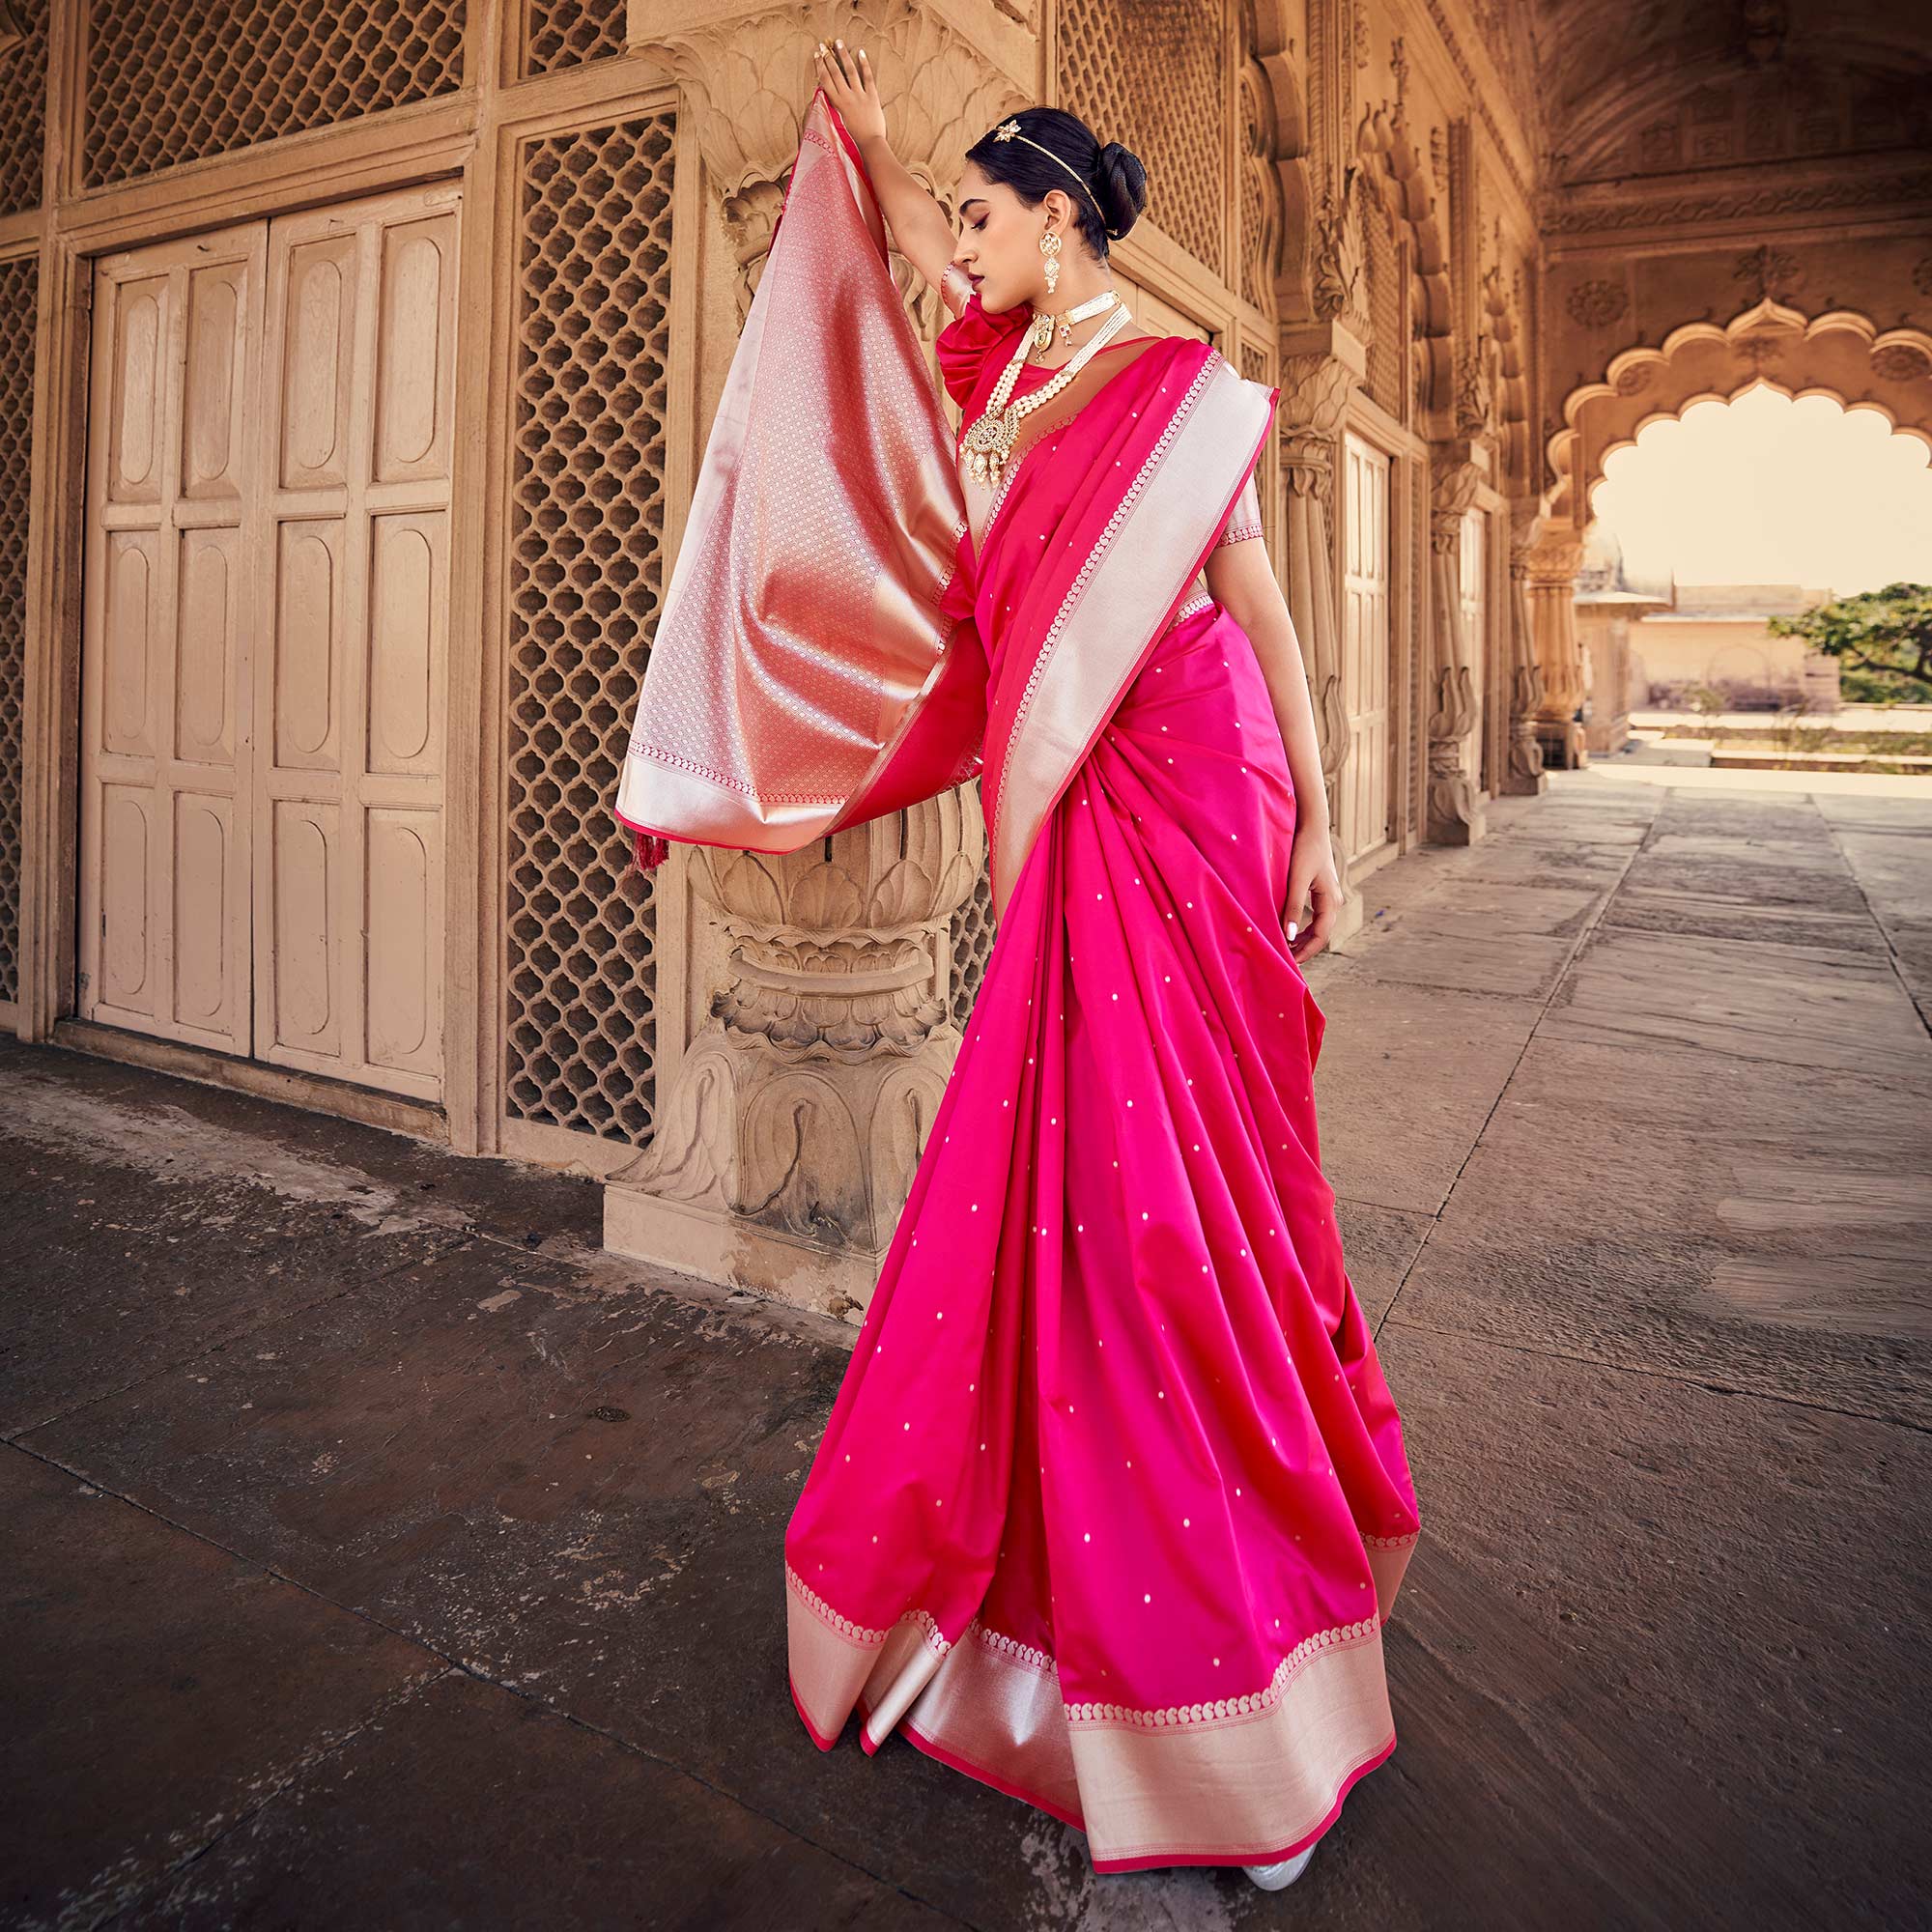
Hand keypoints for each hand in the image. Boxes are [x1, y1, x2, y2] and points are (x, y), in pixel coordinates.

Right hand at [812, 38, 886, 144]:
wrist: (870, 143)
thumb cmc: (856, 136)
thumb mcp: (841, 120)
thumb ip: (838, 105)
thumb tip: (833, 93)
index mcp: (837, 104)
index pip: (825, 81)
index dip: (820, 66)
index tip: (817, 55)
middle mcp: (847, 97)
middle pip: (835, 73)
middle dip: (828, 57)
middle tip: (823, 45)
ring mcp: (859, 96)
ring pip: (849, 71)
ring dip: (843, 55)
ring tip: (839, 42)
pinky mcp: (872, 96)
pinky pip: (867, 77)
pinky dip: (864, 64)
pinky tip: (860, 52)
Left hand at [1284, 819, 1342, 963]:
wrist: (1312, 825)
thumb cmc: (1305, 849)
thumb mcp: (1297, 879)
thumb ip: (1292, 907)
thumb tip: (1288, 935)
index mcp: (1331, 901)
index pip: (1320, 936)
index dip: (1305, 952)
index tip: (1289, 962)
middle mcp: (1334, 901)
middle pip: (1320, 934)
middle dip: (1303, 948)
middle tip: (1285, 960)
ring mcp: (1329, 896)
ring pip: (1317, 926)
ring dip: (1303, 939)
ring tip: (1285, 949)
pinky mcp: (1321, 890)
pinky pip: (1315, 917)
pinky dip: (1302, 927)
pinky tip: (1288, 930)